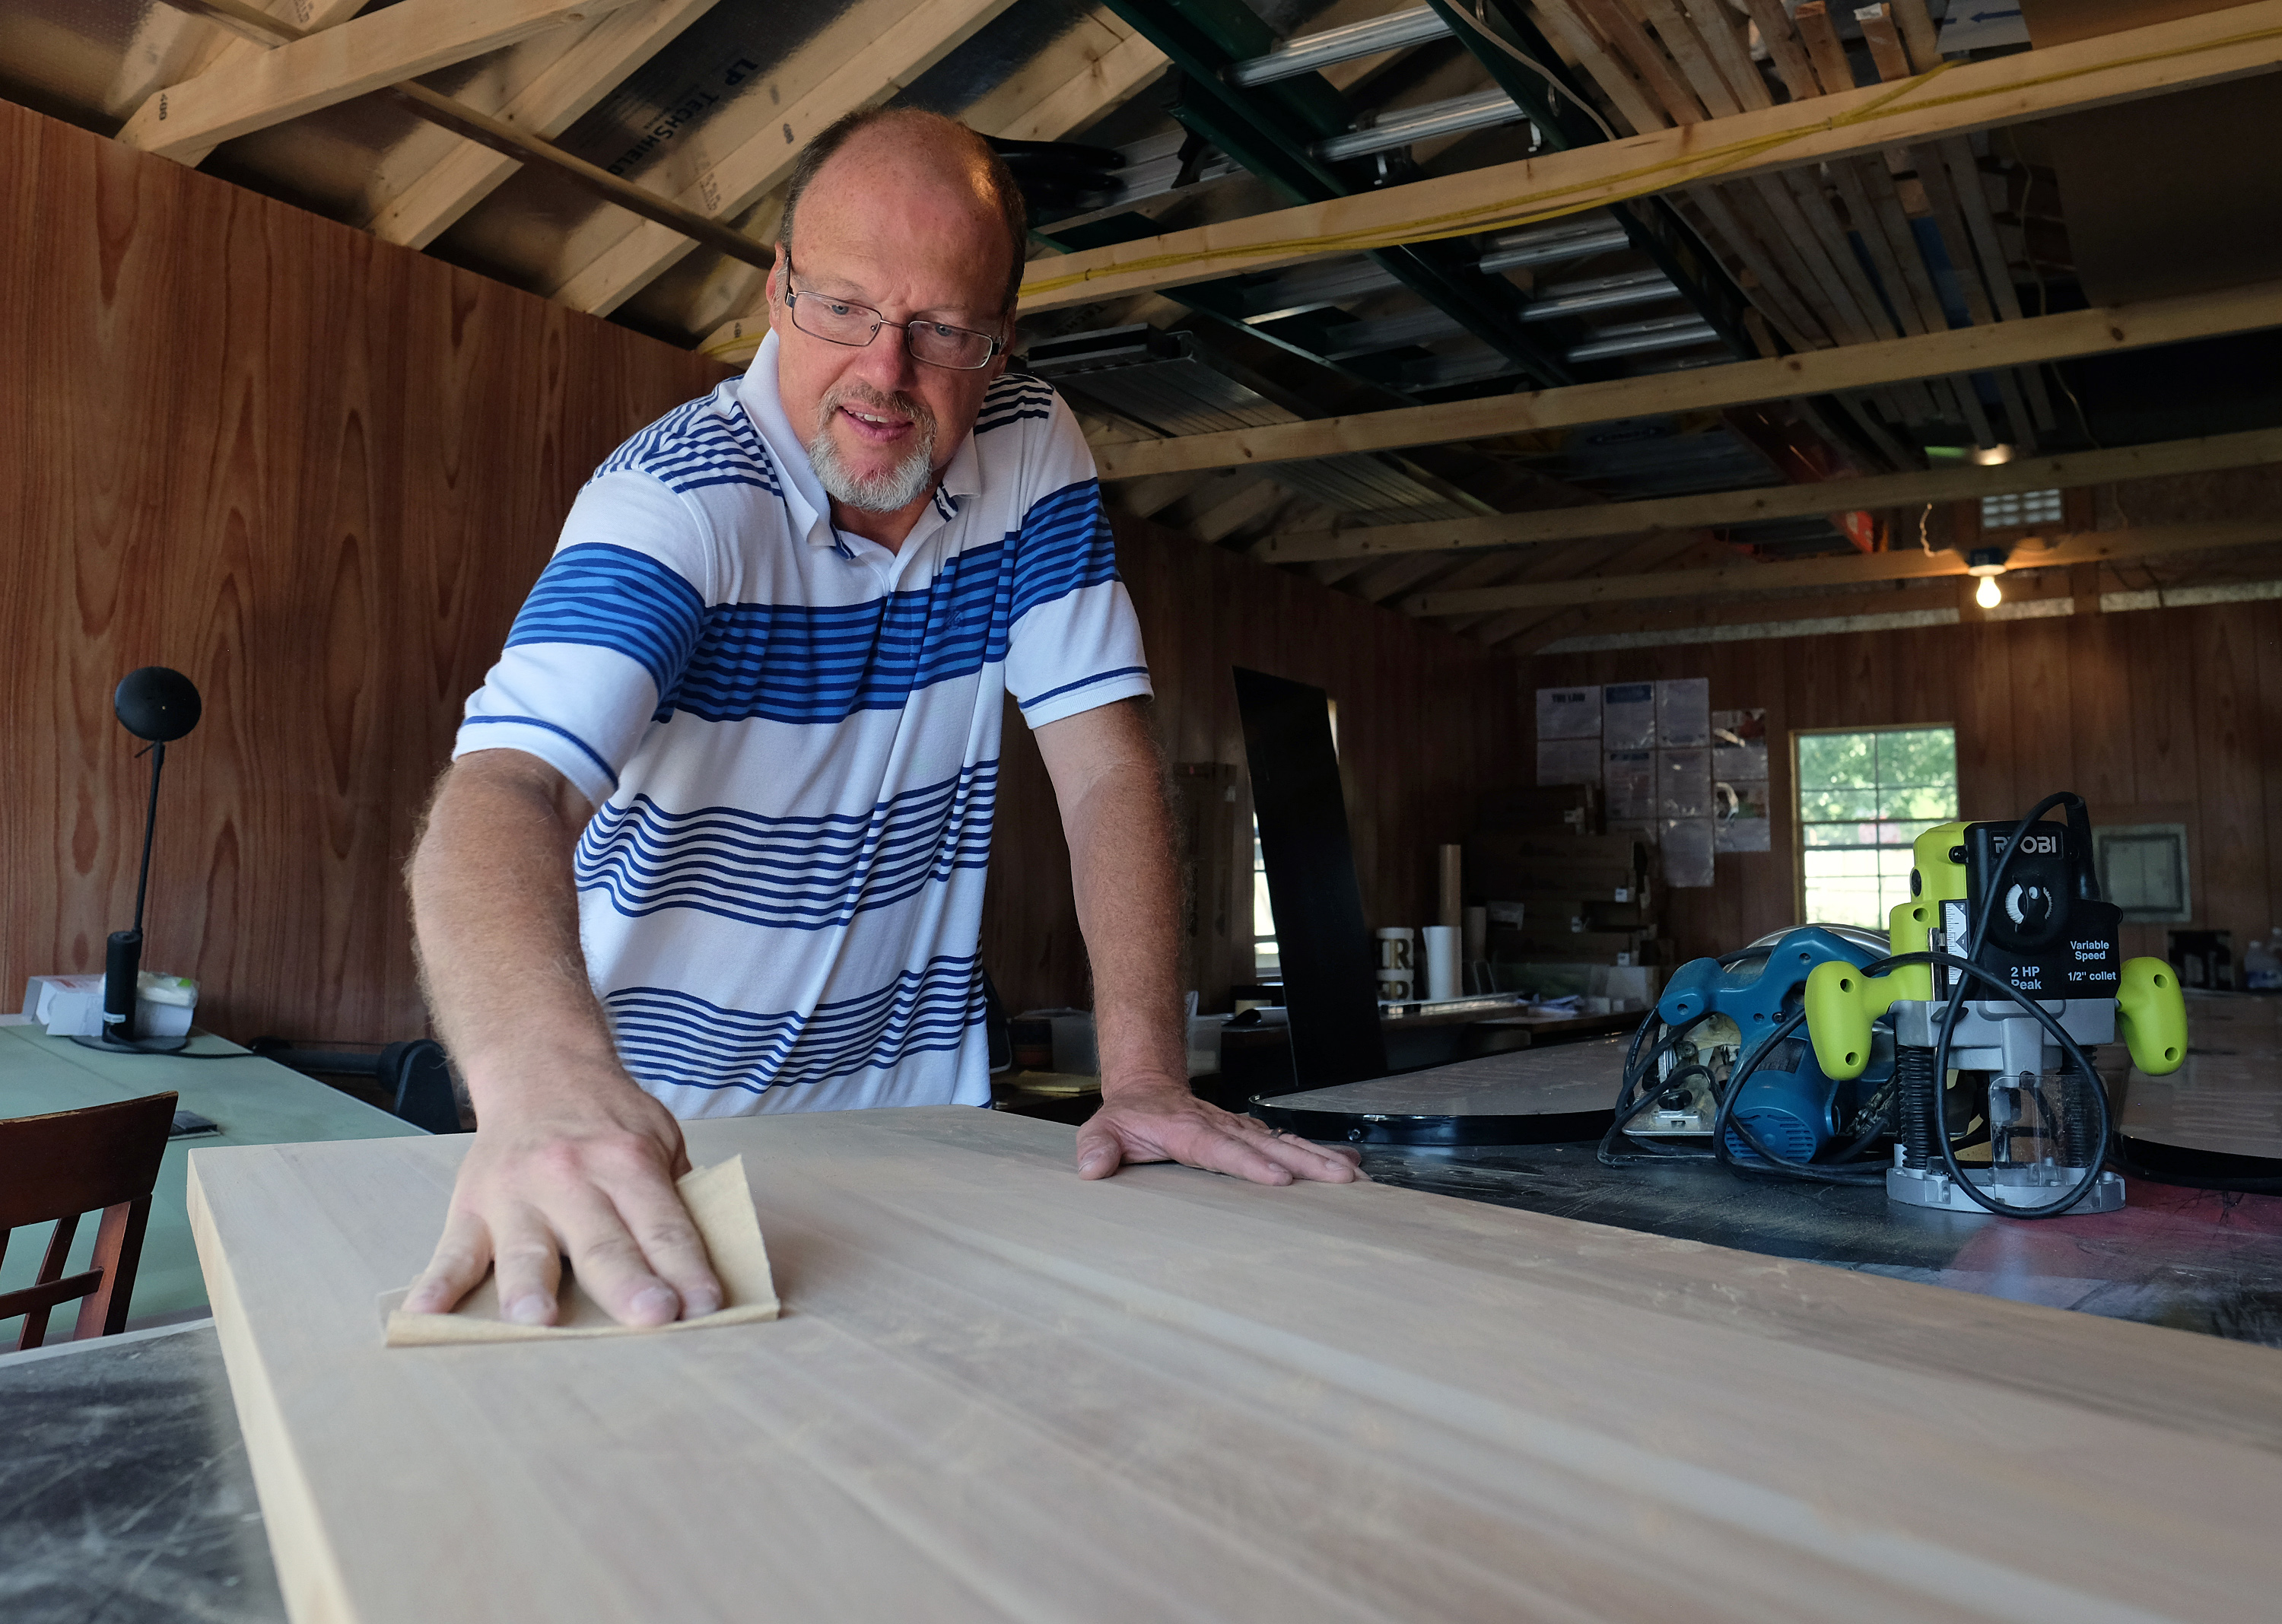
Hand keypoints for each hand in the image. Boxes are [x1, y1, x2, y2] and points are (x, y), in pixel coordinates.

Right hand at [400, 1064, 722, 1327]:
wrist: (538, 1066)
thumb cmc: (605, 1117)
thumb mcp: (657, 1136)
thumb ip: (676, 1193)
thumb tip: (700, 1262)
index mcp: (625, 1161)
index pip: (663, 1224)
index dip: (686, 1267)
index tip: (705, 1307)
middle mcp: (571, 1177)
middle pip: (603, 1242)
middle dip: (628, 1282)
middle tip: (652, 1316)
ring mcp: (516, 1195)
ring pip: (525, 1249)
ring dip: (530, 1288)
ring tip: (536, 1322)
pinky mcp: (472, 1207)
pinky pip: (452, 1251)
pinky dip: (437, 1284)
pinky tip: (426, 1313)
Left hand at [1075, 1076, 1365, 1185]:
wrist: (1146, 1086)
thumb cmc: (1127, 1115)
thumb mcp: (1102, 1129)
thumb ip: (1097, 1147)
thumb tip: (1092, 1167)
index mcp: (1189, 1131)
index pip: (1223, 1150)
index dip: (1252, 1165)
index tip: (1280, 1180)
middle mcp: (1222, 1126)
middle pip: (1269, 1146)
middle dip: (1307, 1163)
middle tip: (1342, 1180)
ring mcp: (1241, 1129)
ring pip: (1286, 1143)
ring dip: (1322, 1159)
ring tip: (1355, 1176)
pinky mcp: (1251, 1134)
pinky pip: (1288, 1143)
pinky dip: (1320, 1153)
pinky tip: (1350, 1164)